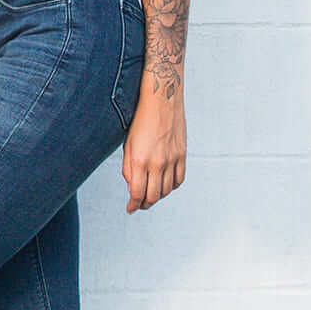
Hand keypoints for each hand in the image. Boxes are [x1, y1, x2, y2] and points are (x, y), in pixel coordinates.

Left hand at [123, 98, 185, 212]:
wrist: (162, 100)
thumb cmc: (141, 120)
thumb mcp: (128, 145)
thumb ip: (129, 168)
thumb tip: (132, 188)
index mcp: (140, 160)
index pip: (137, 193)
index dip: (133, 205)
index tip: (130, 209)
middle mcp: (157, 163)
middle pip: (153, 196)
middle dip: (144, 204)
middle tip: (139, 205)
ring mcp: (172, 159)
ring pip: (166, 190)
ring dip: (157, 197)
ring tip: (150, 195)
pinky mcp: (182, 155)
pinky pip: (179, 179)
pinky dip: (171, 186)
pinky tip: (164, 185)